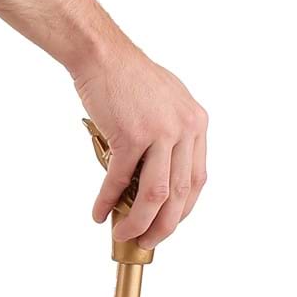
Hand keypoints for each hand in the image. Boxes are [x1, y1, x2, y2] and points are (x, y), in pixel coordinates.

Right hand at [75, 44, 207, 248]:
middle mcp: (185, 129)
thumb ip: (170, 135)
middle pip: (180, 194)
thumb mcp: (164, 103)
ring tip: (124, 234)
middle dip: (164, 226)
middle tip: (148, 243)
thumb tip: (155, 172)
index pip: (197, 180)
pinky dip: (107, 200)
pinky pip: (120, 179)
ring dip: (139, 221)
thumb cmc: (125, 76)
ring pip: (156, 194)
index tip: (167, 224)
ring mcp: (160, 132)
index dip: (183, 210)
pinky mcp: (131, 134)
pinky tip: (98, 213)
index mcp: (196, 124)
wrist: (101, 54)